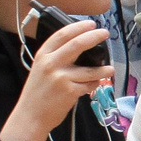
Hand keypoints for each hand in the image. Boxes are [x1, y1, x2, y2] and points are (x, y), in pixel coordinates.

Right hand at [0, 19, 111, 140]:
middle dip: (94, 37)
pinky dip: (94, 84)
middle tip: (105, 33)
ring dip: (103, 69)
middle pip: (77, 44)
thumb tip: (80, 45)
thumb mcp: (40, 69)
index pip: (61, 34)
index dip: (78, 27)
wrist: (30, 116)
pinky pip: (89, 84)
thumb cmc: (37, 92)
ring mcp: (61, 78)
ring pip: (90, 69)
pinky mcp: (69, 91)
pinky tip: (94, 85)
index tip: (91, 23)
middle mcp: (51, 64)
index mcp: (43, 56)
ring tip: (110, 69)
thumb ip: (55, 57)